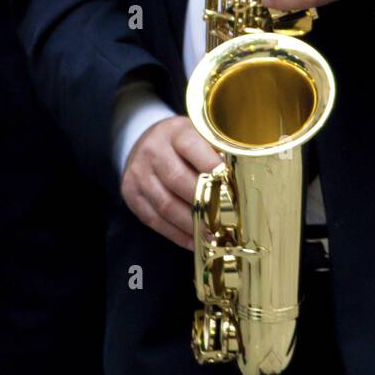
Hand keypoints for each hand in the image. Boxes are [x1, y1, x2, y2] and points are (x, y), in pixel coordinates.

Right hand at [121, 116, 219, 250]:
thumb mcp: (197, 134)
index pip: (190, 146)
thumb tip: (242, 176)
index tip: (230, 184)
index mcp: (173, 132)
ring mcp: (138, 174)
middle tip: (226, 219)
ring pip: (166, 205)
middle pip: (177, 180)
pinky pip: (155, 220)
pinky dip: (177, 234)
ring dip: (192, 224)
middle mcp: (152, 151)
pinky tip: (195, 241)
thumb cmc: (181, 143)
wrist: (144, 143)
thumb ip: (216, 151)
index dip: (210, 165)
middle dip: (203, 202)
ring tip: (214, 236)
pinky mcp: (132, 195)